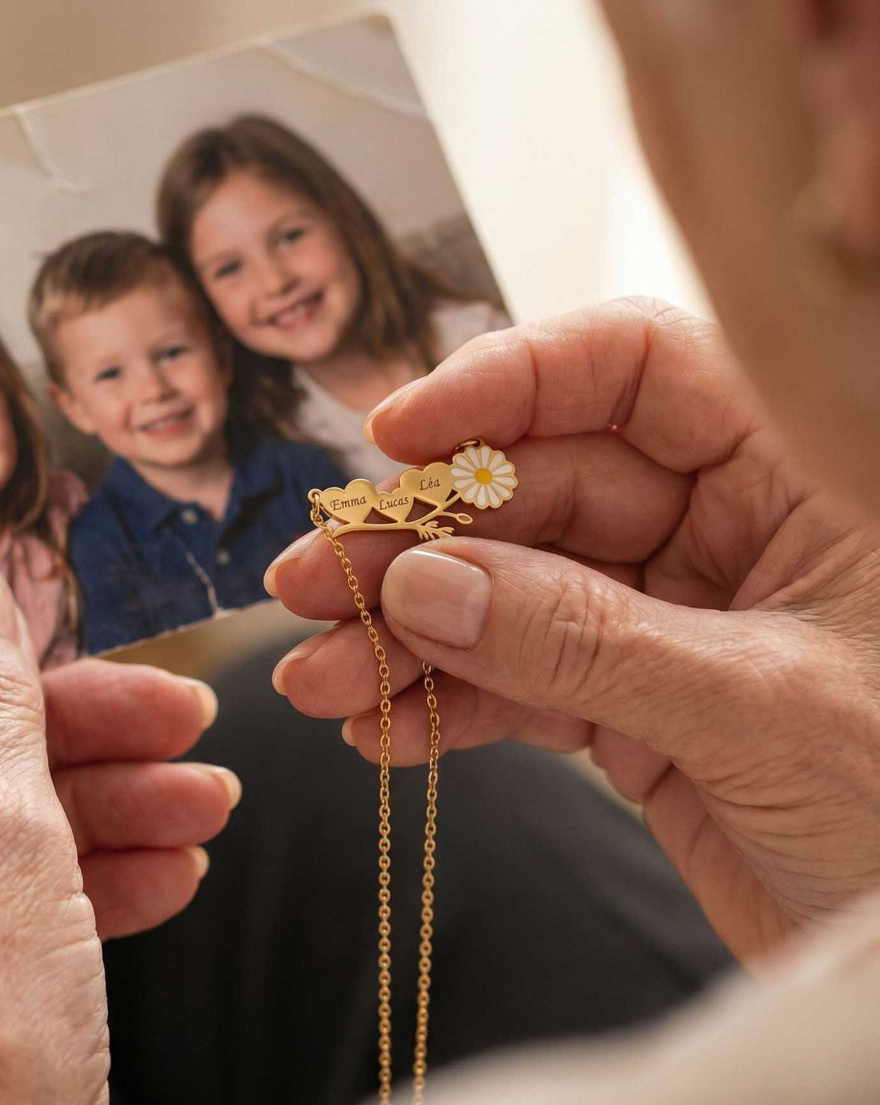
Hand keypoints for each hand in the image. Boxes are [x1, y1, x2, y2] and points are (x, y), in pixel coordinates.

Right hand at [268, 298, 879, 961]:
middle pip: (534, 494)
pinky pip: (516, 686)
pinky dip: (445, 708)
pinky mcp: (629, 709)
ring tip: (319, 680)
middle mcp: (722, 529)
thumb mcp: (759, 708)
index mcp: (792, 474)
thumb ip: (582, 640)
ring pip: (506, 595)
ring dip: (405, 637)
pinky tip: (381, 731)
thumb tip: (424, 583)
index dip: (507, 385)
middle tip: (311, 583)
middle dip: (415, 544)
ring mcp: (666, 620)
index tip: (395, 434)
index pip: (632, 373)